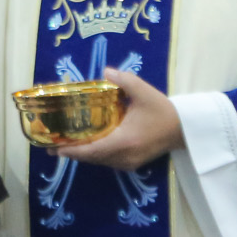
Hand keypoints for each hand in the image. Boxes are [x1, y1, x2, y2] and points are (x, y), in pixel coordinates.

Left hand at [57, 67, 184, 170]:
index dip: (72, 150)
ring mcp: (128, 163)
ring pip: (99, 161)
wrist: (183, 130)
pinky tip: (87, 146)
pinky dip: (95, 155)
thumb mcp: (144, 92)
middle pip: (92, 158)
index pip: (92, 150)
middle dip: (73, 153)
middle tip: (52, 146)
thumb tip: (105, 71)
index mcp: (125, 141)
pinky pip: (107, 161)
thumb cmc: (162, 111)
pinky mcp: (132, 164)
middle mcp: (124, 156)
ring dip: (83, 155)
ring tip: (65, 146)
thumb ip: (124, 80)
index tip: (55, 147)